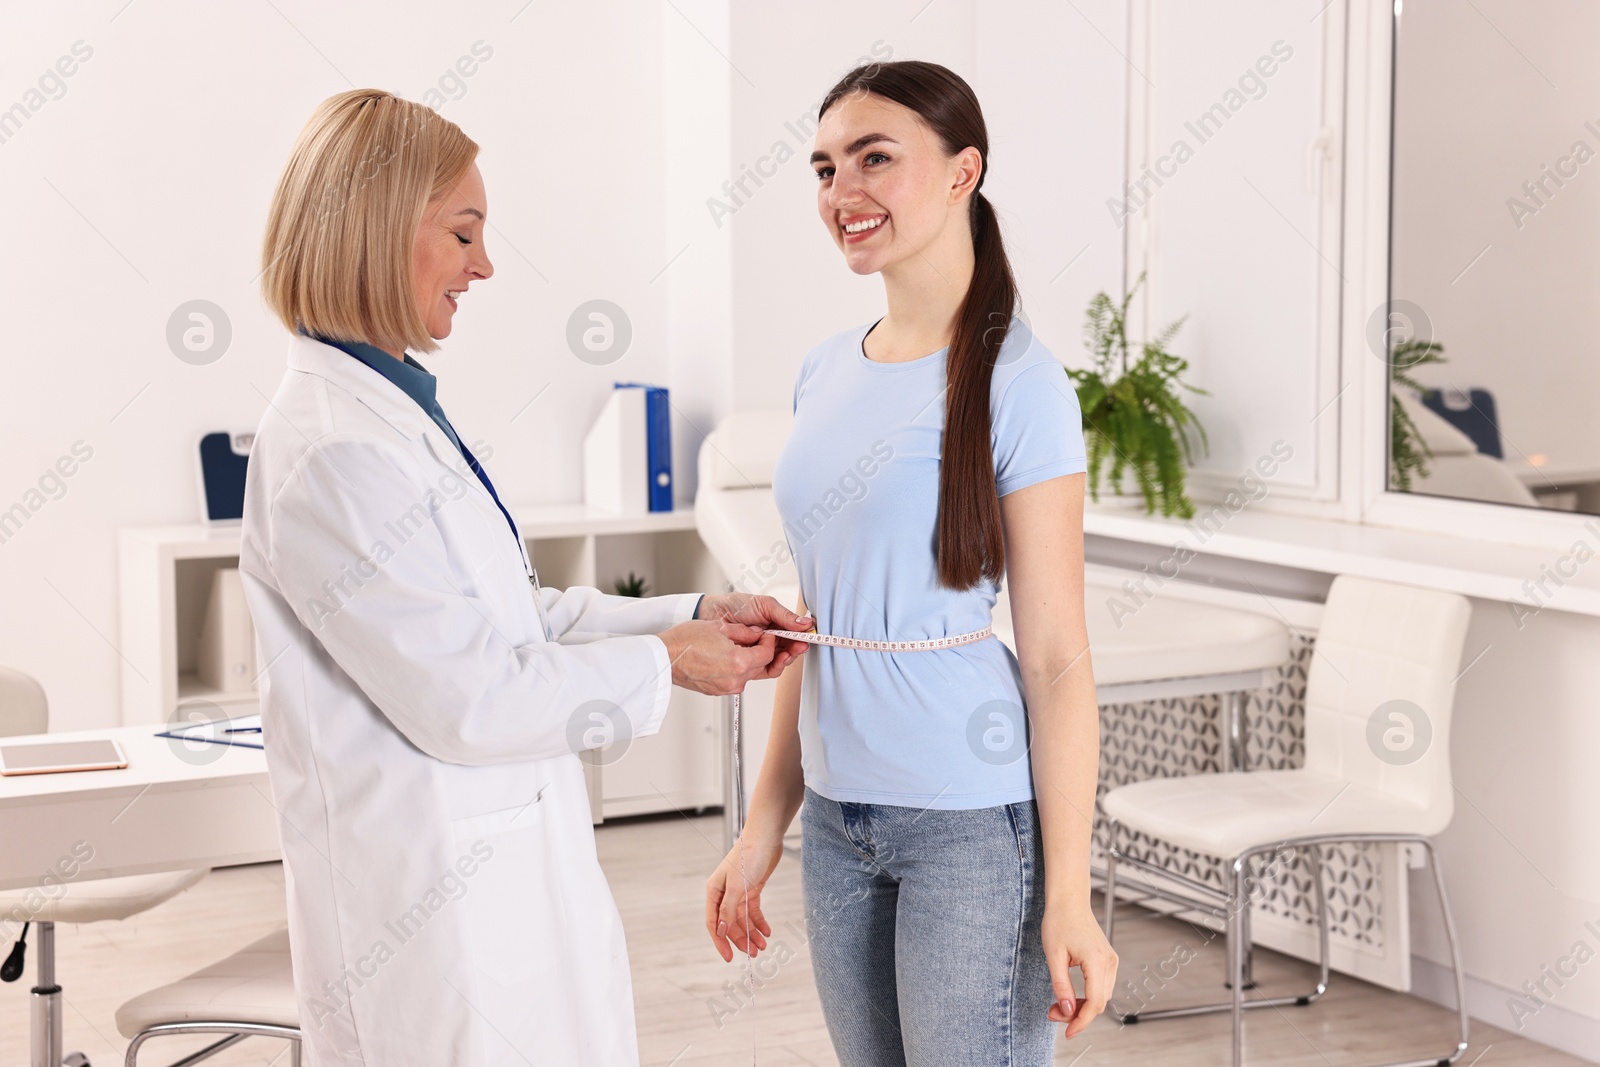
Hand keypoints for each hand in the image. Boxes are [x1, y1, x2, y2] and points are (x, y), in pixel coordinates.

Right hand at [659, 619, 782, 694]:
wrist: (665, 657)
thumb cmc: (685, 641)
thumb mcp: (720, 627)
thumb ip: (744, 632)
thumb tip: (757, 633)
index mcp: (738, 662)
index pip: (767, 654)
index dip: (770, 643)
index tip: (766, 635)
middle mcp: (735, 679)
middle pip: (761, 666)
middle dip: (762, 652)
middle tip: (757, 639)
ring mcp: (726, 688)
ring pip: (749, 674)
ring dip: (749, 661)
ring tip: (739, 646)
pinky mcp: (718, 691)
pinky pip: (736, 679)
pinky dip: (737, 669)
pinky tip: (727, 656)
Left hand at [697, 593, 812, 663]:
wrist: (711, 613)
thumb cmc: (735, 605)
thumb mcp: (765, 606)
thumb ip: (785, 616)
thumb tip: (806, 623)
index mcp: (776, 625)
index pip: (794, 635)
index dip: (802, 637)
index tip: (808, 638)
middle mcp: (770, 640)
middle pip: (789, 650)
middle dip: (796, 649)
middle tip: (799, 647)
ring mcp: (760, 651)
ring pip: (780, 661)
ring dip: (786, 659)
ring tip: (786, 653)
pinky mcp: (750, 662)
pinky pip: (766, 669)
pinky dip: (773, 666)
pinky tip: (776, 659)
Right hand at [705, 831, 784, 961]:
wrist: (766, 838)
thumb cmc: (748, 857)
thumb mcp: (737, 886)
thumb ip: (728, 909)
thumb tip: (720, 931)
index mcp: (714, 892)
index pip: (714, 923)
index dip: (721, 942)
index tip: (730, 958)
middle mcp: (724, 893)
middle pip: (730, 923)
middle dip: (741, 939)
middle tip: (754, 953)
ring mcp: (738, 891)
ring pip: (742, 919)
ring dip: (752, 933)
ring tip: (763, 946)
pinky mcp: (751, 888)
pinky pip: (753, 911)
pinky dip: (760, 922)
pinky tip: (767, 931)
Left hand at [1042, 902, 1116, 1037]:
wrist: (1069, 900)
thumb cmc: (1059, 921)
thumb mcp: (1053, 955)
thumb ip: (1061, 985)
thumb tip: (1067, 1012)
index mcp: (1097, 961)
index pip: (1095, 1003)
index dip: (1081, 1022)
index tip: (1067, 1033)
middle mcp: (1109, 962)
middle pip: (1099, 1003)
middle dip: (1077, 1014)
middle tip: (1052, 1013)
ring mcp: (1111, 960)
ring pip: (1101, 996)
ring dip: (1082, 1006)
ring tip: (1057, 1006)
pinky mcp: (1107, 959)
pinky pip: (1101, 986)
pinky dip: (1087, 996)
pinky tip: (1070, 997)